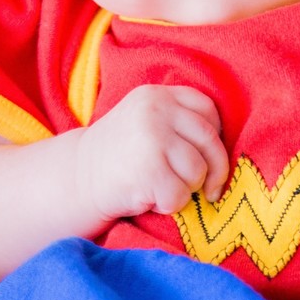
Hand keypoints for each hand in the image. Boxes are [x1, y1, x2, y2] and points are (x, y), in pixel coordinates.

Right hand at [83, 85, 227, 220]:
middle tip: (208, 189)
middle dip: (214, 171)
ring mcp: (151, 138)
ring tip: (159, 186)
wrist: (75, 179)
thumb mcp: (145, 123)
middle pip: (210, 142)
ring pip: (198, 171)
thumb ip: (178, 123)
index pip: (208, 110)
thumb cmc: (119, 157)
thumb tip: (224, 148)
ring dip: (185, 190)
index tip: (206, 157)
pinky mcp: (148, 170)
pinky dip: (168, 205)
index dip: (214, 138)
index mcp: (157, 95)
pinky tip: (148, 198)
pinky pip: (180, 195)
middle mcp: (155, 111)